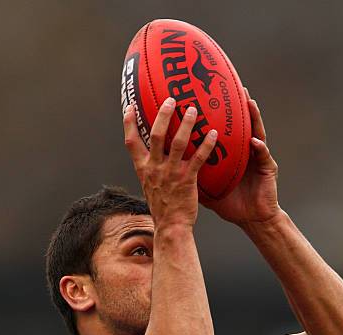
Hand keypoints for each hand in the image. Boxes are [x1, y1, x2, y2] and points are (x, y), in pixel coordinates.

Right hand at [123, 97, 217, 228]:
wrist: (171, 226)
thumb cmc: (163, 207)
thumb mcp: (150, 186)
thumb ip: (151, 169)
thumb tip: (154, 154)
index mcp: (143, 169)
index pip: (131, 142)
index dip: (129, 123)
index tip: (130, 106)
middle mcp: (155, 168)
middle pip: (155, 134)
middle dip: (163, 115)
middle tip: (172, 99)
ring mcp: (171, 173)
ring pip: (178, 142)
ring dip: (186, 124)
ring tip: (194, 110)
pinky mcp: (187, 180)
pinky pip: (198, 158)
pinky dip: (206, 144)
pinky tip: (214, 133)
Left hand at [203, 89, 281, 228]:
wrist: (252, 219)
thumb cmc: (231, 204)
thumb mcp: (206, 189)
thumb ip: (190, 177)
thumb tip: (167, 170)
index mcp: (230, 155)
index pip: (222, 130)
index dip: (216, 115)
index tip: (204, 96)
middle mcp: (244, 151)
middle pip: (238, 125)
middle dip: (235, 106)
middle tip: (227, 86)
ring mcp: (257, 158)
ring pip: (255, 133)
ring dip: (253, 117)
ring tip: (249, 102)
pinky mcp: (267, 168)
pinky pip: (262, 156)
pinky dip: (259, 149)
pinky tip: (254, 142)